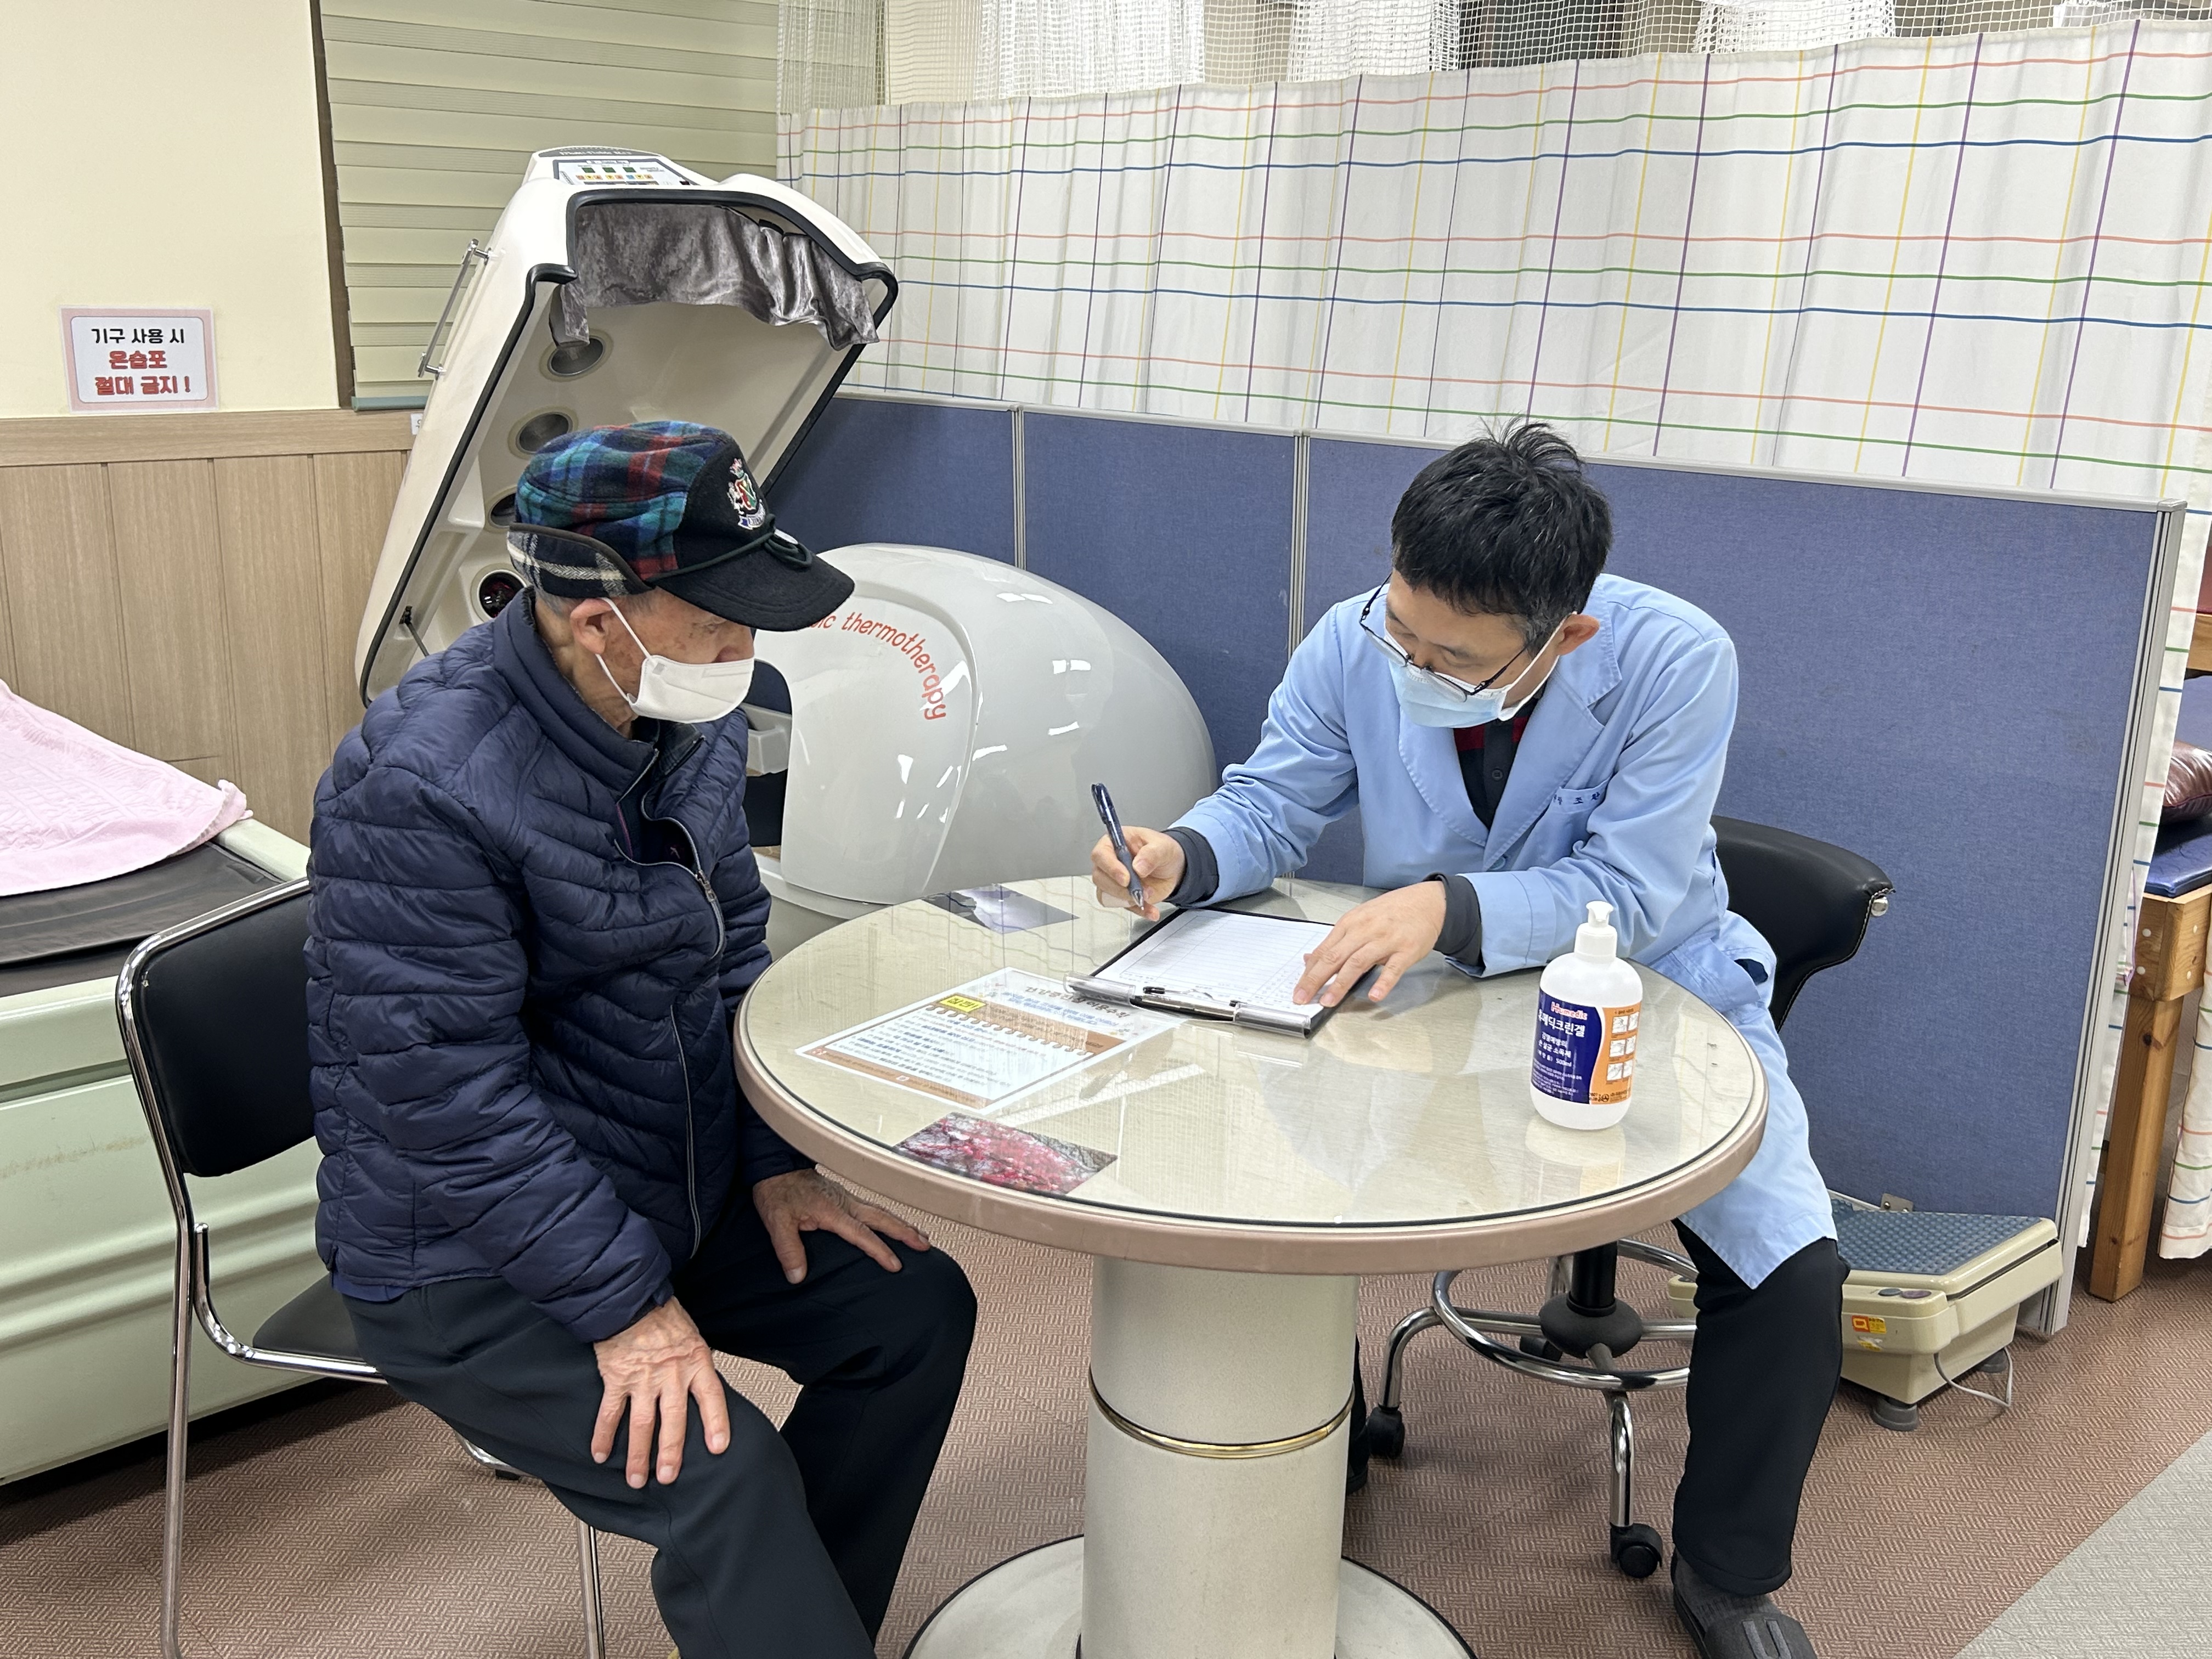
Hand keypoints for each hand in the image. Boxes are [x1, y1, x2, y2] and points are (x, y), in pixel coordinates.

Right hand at [591, 1296, 729, 1488]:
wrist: (631, 1298)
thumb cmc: (663, 1316)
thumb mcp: (693, 1338)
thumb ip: (696, 1368)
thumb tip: (701, 1396)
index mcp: (695, 1361)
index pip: (711, 1397)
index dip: (716, 1423)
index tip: (718, 1448)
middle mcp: (670, 1373)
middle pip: (673, 1420)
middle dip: (670, 1453)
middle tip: (668, 1477)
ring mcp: (642, 1378)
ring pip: (641, 1425)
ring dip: (637, 1455)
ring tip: (636, 1479)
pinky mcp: (617, 1378)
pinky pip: (609, 1413)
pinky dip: (602, 1436)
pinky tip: (599, 1454)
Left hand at [753, 1169, 929, 1283]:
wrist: (775, 1165)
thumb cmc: (777, 1191)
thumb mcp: (777, 1222)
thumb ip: (789, 1249)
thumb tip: (797, 1276)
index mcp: (832, 1211)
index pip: (861, 1234)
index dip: (879, 1250)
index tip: (895, 1264)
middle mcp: (844, 1202)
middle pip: (882, 1218)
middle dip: (905, 1232)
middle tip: (925, 1245)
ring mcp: (846, 1198)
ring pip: (880, 1212)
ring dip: (901, 1224)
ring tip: (920, 1236)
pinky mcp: (843, 1196)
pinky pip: (872, 1208)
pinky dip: (888, 1217)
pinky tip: (892, 1223)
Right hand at [1089, 826, 1183, 919]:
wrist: (1172, 867)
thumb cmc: (1162, 851)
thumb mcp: (1162, 847)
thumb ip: (1151, 854)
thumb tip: (1138, 867)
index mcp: (1115, 843)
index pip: (1101, 855)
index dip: (1111, 868)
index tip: (1126, 879)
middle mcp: (1110, 862)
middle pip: (1100, 878)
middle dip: (1120, 888)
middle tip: (1140, 890)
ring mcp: (1113, 880)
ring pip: (1107, 895)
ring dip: (1128, 900)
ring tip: (1148, 896)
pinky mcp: (1121, 895)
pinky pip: (1122, 907)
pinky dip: (1137, 910)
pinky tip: (1150, 909)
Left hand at [1292, 880, 1445, 1006]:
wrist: (1426, 901)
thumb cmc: (1390, 912)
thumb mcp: (1359, 920)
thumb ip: (1336, 941)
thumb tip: (1310, 958)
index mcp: (1350, 924)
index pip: (1324, 951)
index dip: (1308, 972)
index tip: (1298, 990)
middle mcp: (1364, 930)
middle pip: (1335, 957)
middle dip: (1316, 979)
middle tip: (1303, 997)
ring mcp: (1385, 940)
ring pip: (1358, 962)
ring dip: (1341, 983)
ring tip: (1328, 1001)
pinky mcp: (1406, 950)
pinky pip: (1393, 968)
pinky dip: (1383, 982)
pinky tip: (1374, 995)